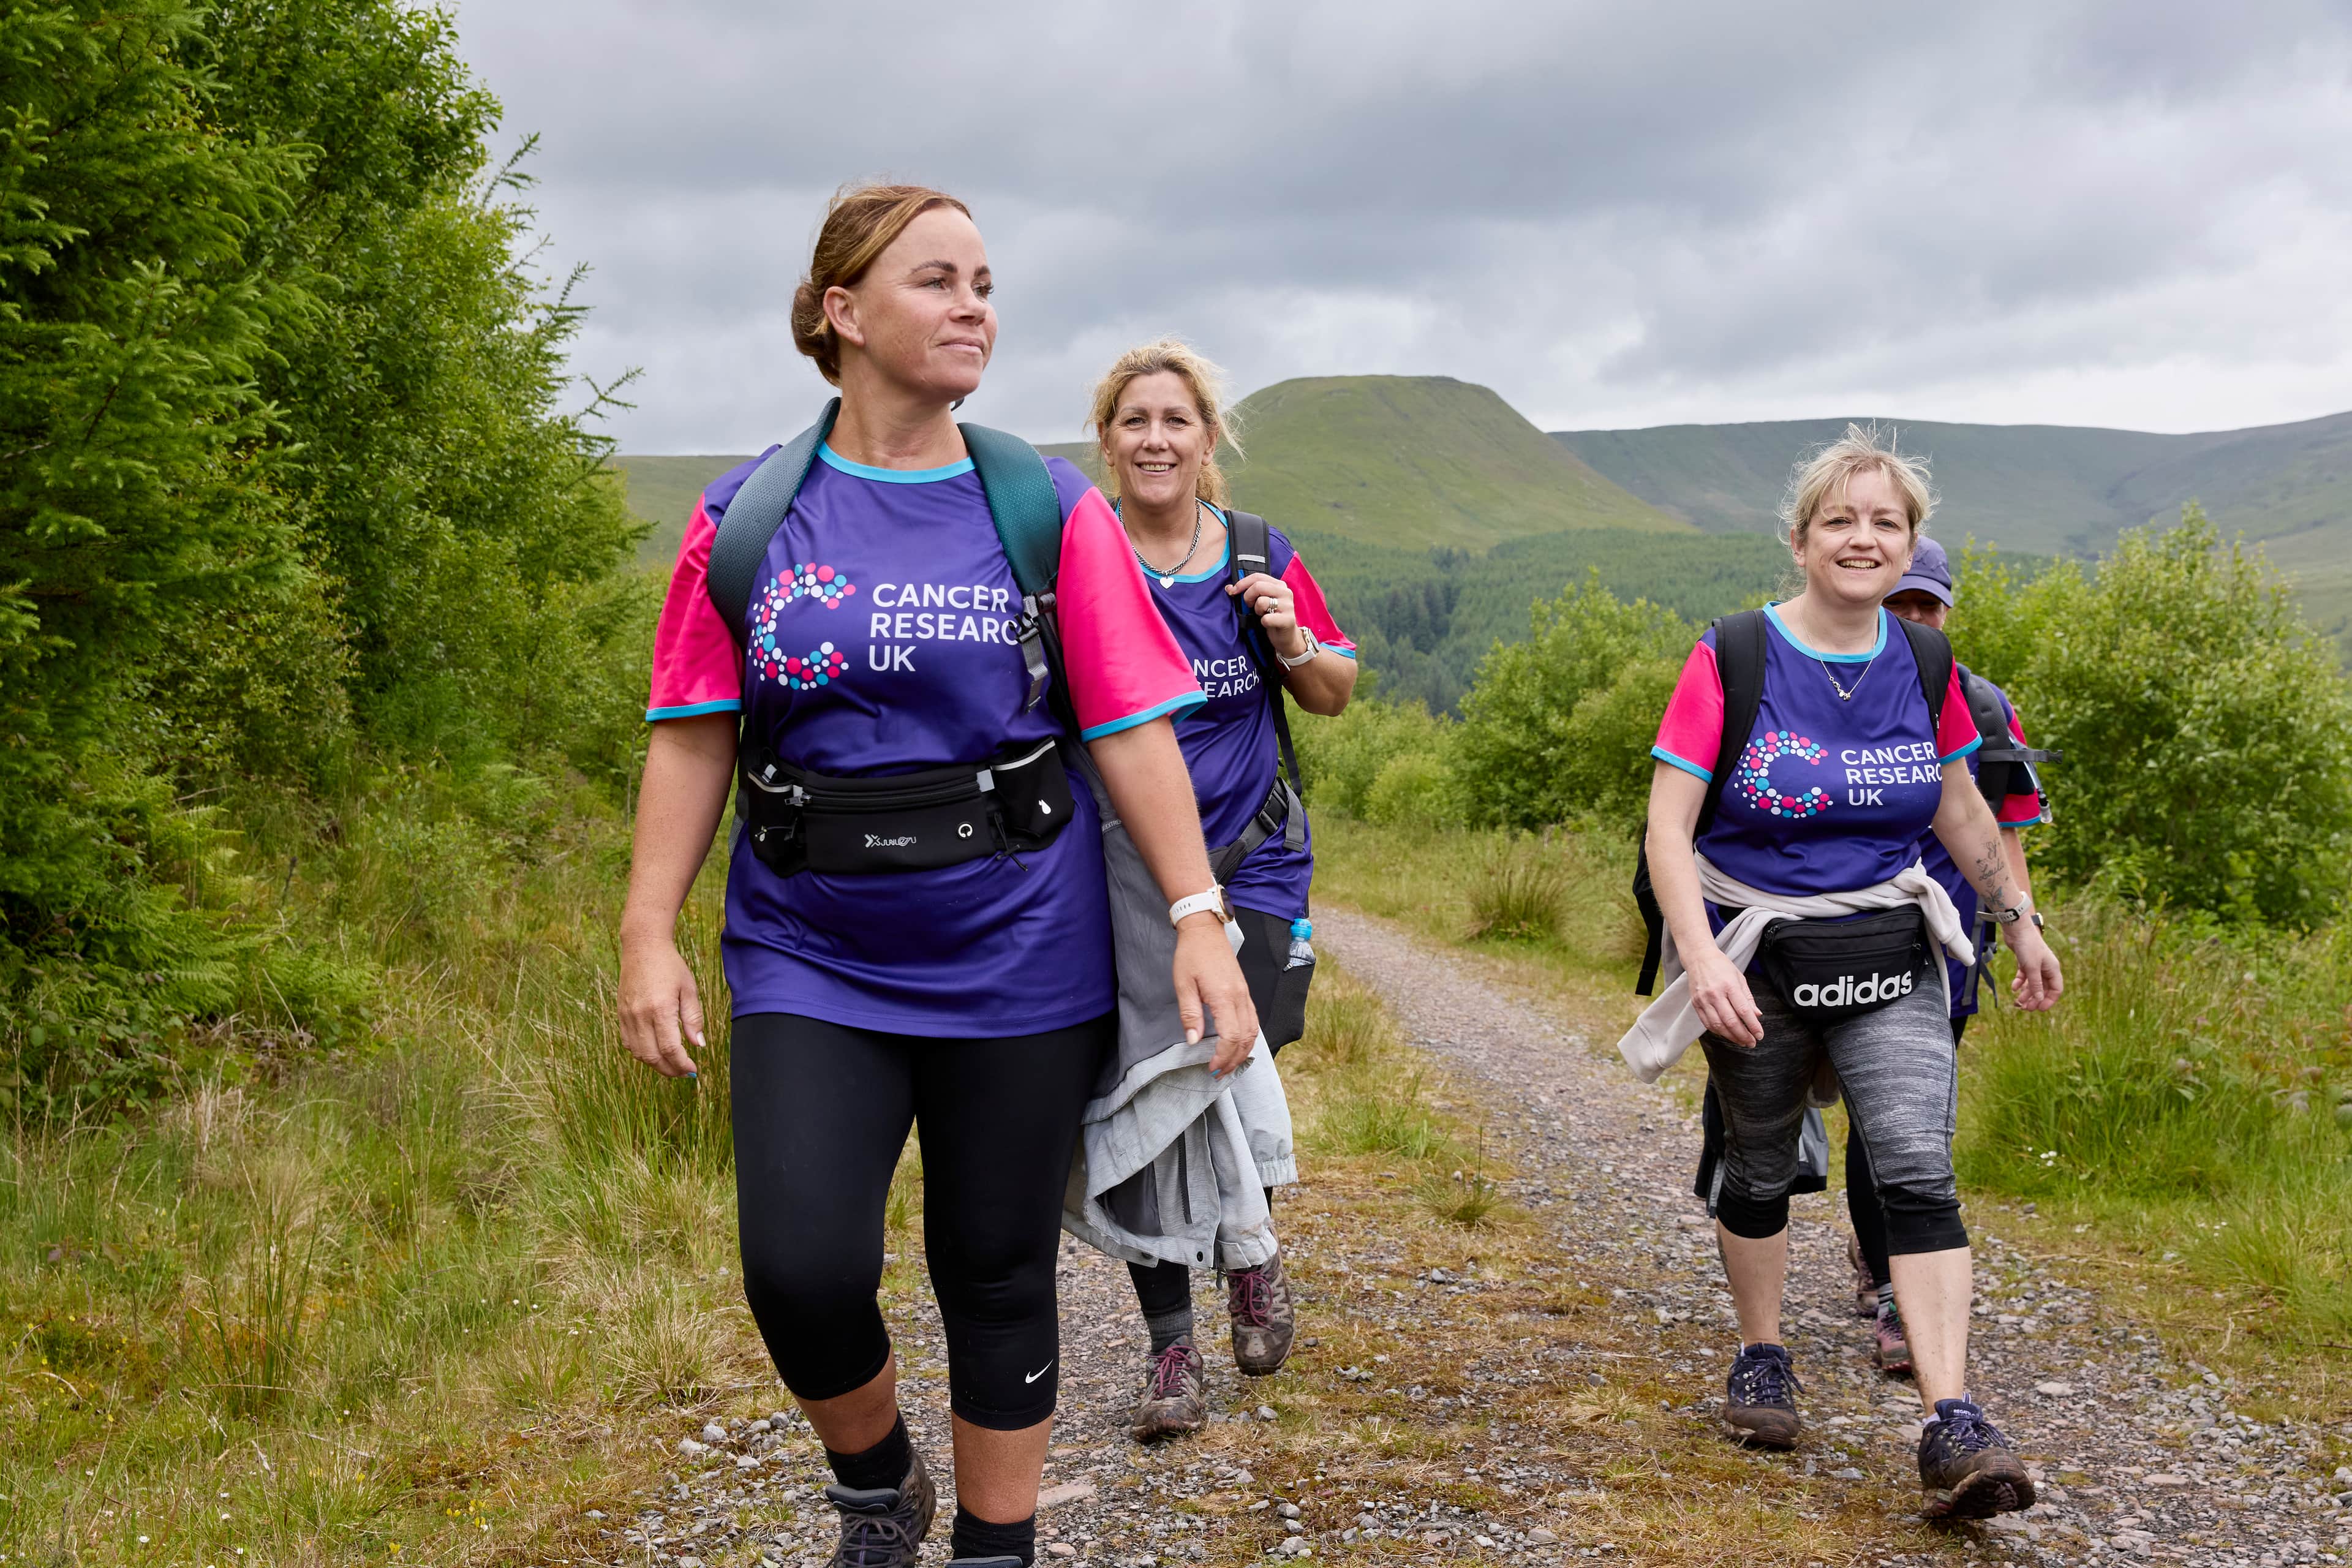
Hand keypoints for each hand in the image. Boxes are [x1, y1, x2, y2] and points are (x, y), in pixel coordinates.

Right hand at [619, 934, 703, 1076]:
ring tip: (672, 1064)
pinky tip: (655, 1051)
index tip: (693, 1069)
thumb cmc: (670, 966)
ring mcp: (627, 1016)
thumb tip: (698, 1044)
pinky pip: (628, 1043)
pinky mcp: (620, 1015)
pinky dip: (641, 1053)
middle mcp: (640, 1016)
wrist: (643, 947)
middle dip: (670, 1070)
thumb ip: (693, 1018)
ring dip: (655, 1064)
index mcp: (660, 1009)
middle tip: (684, 1071)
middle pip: (653, 1057)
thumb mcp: (689, 989)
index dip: (682, 1064)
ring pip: (639, 1054)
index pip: (670, 1049)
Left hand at [1173, 915, 1258, 1074]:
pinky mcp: (1244, 993)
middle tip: (1218, 1074)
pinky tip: (1237, 1046)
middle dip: (1233, 1060)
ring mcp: (1245, 995)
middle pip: (1246, 1038)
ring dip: (1243, 1052)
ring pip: (1253, 1032)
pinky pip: (1253, 1021)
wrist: (1205, 931)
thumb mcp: (1183, 984)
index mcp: (1224, 996)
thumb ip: (1190, 1014)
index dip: (1222, 1056)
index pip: (1231, 1036)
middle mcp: (1240, 998)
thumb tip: (1194, 1041)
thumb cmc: (1191, 955)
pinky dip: (1248, 1039)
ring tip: (1228, 1065)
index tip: (1210, 1068)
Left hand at [1228, 571, 1307, 660]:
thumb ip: (1248, 592)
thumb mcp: (1261, 601)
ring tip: (1262, 614)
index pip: (1257, 577)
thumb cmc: (1272, 617)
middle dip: (1247, 596)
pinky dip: (1263, 622)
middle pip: (1258, 586)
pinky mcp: (1288, 619)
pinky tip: (1267, 623)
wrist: (1287, 637)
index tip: (1232, 591)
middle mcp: (1285, 592)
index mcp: (1279, 585)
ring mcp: (1288, 606)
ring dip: (1257, 610)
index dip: (1242, 583)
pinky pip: (1267, 618)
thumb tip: (1228, 588)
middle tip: (1249, 606)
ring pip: (1262, 602)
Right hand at [1687, 946, 1763, 1046]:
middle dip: (1743, 1035)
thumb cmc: (1721, 966)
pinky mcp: (1696, 1004)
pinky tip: (1727, 1034)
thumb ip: (1748, 998)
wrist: (1699, 958)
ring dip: (1731, 1037)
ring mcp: (1703, 1000)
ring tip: (1741, 1041)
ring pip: (1718, 1026)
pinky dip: (1718, 1032)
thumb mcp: (1739, 978)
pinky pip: (1707, 1023)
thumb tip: (1757, 1015)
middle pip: (1731, 1021)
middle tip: (1751, 1042)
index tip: (1759, 1035)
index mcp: (1729, 985)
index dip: (1753, 1026)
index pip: (1743, 1011)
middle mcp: (1715, 994)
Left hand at [2002, 921, 2063, 1010]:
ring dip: (2026, 993)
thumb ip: (2036, 984)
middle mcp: (2046, 968)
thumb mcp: (2032, 968)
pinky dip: (2019, 982)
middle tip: (2025, 1008)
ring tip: (2017, 1002)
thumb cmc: (2028, 946)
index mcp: (2053, 969)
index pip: (2056, 989)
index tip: (2040, 1009)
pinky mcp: (2025, 962)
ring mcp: (2035, 965)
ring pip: (2033, 984)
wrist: (2017, 929)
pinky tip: (2013, 988)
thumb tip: (2040, 999)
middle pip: (2043, 988)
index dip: (2049, 1000)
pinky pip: (2024, 976)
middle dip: (2035, 999)